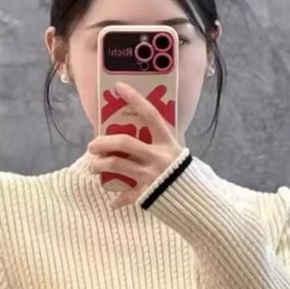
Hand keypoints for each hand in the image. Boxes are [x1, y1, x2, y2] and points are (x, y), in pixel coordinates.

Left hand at [87, 81, 183, 209]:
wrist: (198, 201)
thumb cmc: (186, 175)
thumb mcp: (176, 154)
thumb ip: (160, 146)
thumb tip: (138, 137)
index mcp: (167, 143)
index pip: (150, 115)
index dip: (135, 99)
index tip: (118, 86)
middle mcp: (158, 157)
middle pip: (124, 142)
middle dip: (104, 142)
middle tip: (92, 145)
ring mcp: (151, 176)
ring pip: (117, 165)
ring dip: (100, 165)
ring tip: (93, 167)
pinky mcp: (147, 194)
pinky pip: (127, 196)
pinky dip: (118, 200)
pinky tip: (113, 202)